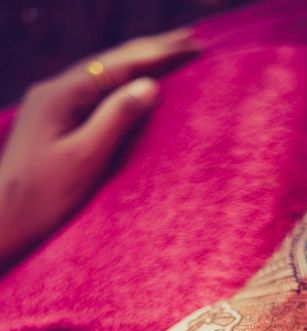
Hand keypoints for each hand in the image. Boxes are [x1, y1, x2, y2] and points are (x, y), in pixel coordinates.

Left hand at [0, 28, 200, 265]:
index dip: (158, 54)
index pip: (118, 64)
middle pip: (110, 61)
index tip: (192, 45)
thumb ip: (116, 119)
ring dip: (137, 63)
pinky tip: (133, 84)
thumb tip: (150, 85)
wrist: (2, 219)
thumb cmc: (41, 196)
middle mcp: (54, 90)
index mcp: (61, 94)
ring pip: (102, 74)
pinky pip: (94, 93)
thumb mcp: (84, 159)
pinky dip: (121, 84)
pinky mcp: (53, 121)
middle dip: (152, 51)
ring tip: (169, 54)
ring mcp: (51, 104)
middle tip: (190, 39)